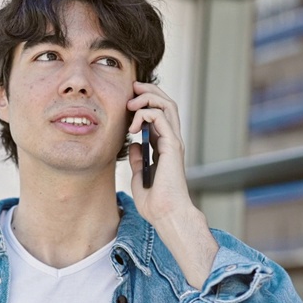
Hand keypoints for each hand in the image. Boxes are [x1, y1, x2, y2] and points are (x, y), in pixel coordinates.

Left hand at [126, 82, 193, 227]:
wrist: (166, 214)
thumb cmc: (155, 201)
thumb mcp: (139, 175)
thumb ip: (138, 158)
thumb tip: (133, 145)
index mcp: (165, 146)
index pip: (160, 114)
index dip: (146, 102)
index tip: (128, 100)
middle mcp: (172, 141)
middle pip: (166, 104)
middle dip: (149, 91)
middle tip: (132, 87)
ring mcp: (174, 142)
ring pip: (167, 105)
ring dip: (147, 98)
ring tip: (131, 104)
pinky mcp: (172, 146)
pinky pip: (160, 118)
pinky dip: (145, 113)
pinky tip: (132, 124)